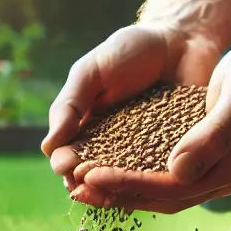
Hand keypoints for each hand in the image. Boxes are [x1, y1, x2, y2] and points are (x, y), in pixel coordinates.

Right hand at [40, 24, 225, 183]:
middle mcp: (114, 149)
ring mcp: (147, 154)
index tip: (66, 165)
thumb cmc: (131, 51)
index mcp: (88, 131)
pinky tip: (154, 183)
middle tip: (88, 184)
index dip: (67, 164)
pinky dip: (159, 181)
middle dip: (90, 184)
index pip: (71, 157)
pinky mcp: (179, 154)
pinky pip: (166, 174)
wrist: (183, 39)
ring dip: (121, 191)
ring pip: (130, 182)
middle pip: (98, 177)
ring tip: (115, 191)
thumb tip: (48, 147)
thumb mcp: (91, 71)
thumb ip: (70, 105)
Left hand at [69, 41, 230, 213]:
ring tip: (82, 187)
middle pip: (167, 197)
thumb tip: (177, 171)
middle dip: (120, 193)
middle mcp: (229, 178)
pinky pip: (166, 177)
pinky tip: (105, 169)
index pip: (178, 185)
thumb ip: (215, 133)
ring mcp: (218, 173)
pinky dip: (135, 175)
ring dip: (123, 191)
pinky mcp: (205, 162)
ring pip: (163, 192)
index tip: (92, 175)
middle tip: (76, 188)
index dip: (133, 183)